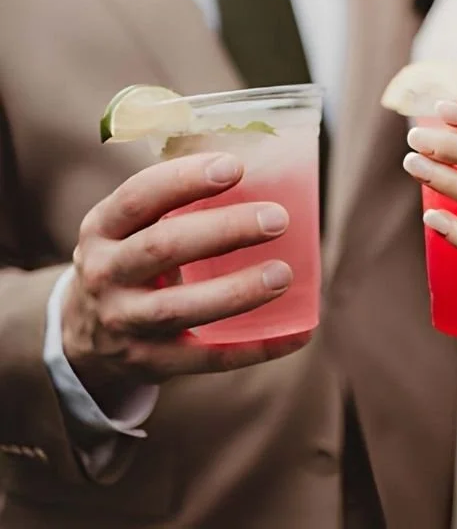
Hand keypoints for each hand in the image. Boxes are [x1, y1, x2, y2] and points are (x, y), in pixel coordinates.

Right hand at [63, 152, 306, 403]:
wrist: (87, 336)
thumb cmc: (132, 261)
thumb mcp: (130, 229)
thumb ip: (175, 204)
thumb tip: (263, 169)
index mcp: (102, 229)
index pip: (138, 197)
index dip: (185, 180)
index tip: (235, 167)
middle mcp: (104, 274)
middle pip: (163, 248)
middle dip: (224, 230)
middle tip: (277, 218)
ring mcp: (123, 323)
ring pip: (180, 308)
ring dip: (237, 292)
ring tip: (284, 274)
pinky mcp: (149, 363)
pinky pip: (207, 359)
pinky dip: (255, 348)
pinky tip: (296, 333)